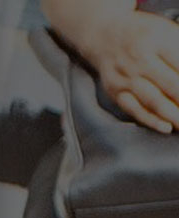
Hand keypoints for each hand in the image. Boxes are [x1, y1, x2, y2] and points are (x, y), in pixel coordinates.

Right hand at [90, 11, 178, 133]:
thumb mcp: (168, 31)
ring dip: (175, 115)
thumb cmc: (143, 34)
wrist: (104, 35)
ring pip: (155, 101)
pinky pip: (135, 110)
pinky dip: (152, 121)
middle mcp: (140, 60)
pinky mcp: (116, 92)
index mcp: (158, 40)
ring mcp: (126, 78)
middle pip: (173, 85)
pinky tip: (166, 127)